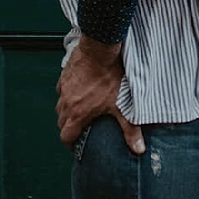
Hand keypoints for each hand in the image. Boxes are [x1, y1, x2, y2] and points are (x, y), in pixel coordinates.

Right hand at [56, 35, 143, 153]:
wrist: (100, 50)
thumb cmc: (109, 76)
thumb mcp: (122, 106)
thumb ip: (130, 129)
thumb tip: (138, 148)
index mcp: (78, 113)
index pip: (66, 136)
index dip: (70, 144)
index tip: (75, 147)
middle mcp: (67, 102)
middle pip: (61, 123)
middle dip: (69, 129)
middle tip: (79, 131)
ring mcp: (64, 88)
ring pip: (60, 107)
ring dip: (66, 113)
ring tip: (78, 113)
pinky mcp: (65, 76)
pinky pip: (62, 90)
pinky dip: (67, 95)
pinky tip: (77, 92)